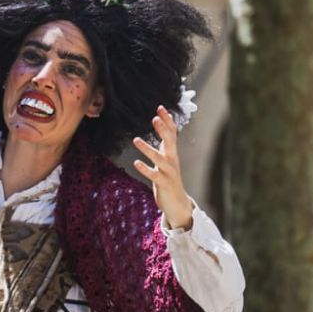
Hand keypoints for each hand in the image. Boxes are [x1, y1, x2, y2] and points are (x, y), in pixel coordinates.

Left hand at [132, 106, 192, 230]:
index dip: (167, 121)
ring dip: (147, 149)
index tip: (160, 107)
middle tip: (155, 118)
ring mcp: (169, 172)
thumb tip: (163, 130)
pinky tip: (136, 163)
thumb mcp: (167, 160)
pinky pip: (154, 175)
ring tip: (135, 140)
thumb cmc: (168, 180)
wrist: (177, 203)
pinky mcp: (163, 184)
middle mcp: (172, 161)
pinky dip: (145, 169)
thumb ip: (165, 146)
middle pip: (169, 142)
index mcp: (172, 154)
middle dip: (163, 130)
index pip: (172, 133)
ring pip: (159, 158)